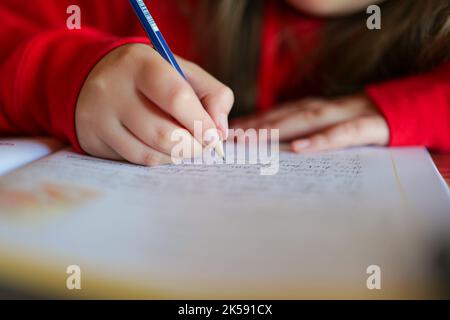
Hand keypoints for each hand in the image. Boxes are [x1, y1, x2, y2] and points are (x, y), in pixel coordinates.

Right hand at [76, 43, 233, 165]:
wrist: (92, 76)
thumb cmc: (150, 76)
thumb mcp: (182, 71)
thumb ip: (213, 95)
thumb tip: (220, 132)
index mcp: (140, 63)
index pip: (177, 98)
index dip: (202, 122)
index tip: (214, 135)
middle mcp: (113, 89)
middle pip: (164, 133)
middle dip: (193, 146)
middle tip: (203, 144)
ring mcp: (98, 117)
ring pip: (150, 153)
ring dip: (177, 156)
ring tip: (185, 145)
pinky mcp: (93, 139)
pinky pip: (135, 161)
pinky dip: (159, 159)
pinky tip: (163, 148)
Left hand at [231, 93, 388, 152]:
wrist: (397, 112)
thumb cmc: (354, 125)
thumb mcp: (325, 128)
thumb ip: (302, 134)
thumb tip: (271, 152)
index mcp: (311, 110)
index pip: (276, 114)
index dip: (251, 122)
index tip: (228, 134)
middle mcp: (321, 109)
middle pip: (284, 115)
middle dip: (256, 125)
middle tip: (230, 137)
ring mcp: (342, 115)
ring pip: (306, 120)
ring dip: (278, 127)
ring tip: (254, 139)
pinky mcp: (364, 127)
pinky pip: (341, 134)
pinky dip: (320, 140)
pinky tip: (301, 148)